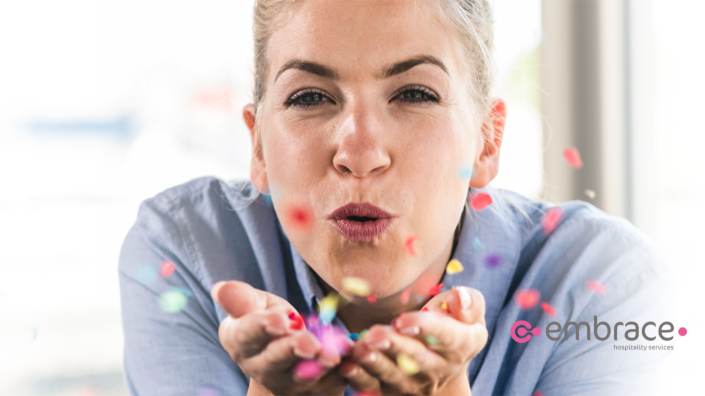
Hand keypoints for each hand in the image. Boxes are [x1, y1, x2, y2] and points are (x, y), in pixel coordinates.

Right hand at [211, 281, 350, 395]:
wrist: (290, 352)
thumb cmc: (270, 319)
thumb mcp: (257, 304)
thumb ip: (243, 299)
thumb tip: (221, 289)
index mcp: (239, 340)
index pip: (247, 335)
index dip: (262, 327)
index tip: (281, 321)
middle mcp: (259, 367)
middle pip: (274, 360)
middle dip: (292, 350)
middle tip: (309, 343)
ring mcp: (286, 382)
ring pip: (302, 376)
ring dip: (318, 366)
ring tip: (332, 355)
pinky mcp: (314, 389)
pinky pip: (328, 383)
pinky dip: (341, 372)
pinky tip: (351, 359)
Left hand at [337, 286, 486, 395]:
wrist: (443, 360)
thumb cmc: (453, 323)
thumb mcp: (469, 311)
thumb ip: (469, 302)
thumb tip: (459, 298)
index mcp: (462, 344)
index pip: (446, 336)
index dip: (425, 328)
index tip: (403, 320)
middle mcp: (440, 368)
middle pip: (416, 359)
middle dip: (394, 346)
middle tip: (374, 335)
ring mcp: (415, 382)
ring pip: (393, 375)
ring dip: (374, 363)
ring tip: (360, 349)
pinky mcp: (392, 390)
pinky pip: (374, 387)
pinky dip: (359, 378)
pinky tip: (347, 366)